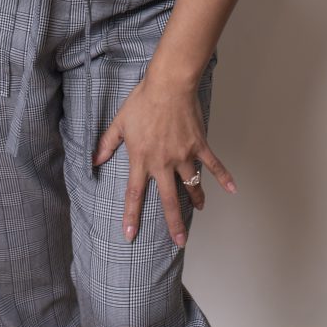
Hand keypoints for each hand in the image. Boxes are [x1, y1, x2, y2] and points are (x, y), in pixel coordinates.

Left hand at [92, 72, 237, 247]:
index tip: (129, 235)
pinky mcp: (198, 145)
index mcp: (141, 159)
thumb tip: (94, 161)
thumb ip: (106, 144)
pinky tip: (232, 189)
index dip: (131, 215)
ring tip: (199, 209)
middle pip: (169, 199)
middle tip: (179, 241)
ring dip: (196, 199)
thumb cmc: (143, 101)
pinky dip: (224, 176)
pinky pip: (213, 164)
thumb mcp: (119, 122)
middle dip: (173, 223)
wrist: (169, 84)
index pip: (134, 193)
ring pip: (191, 185)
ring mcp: (183, 155)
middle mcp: (163, 162)